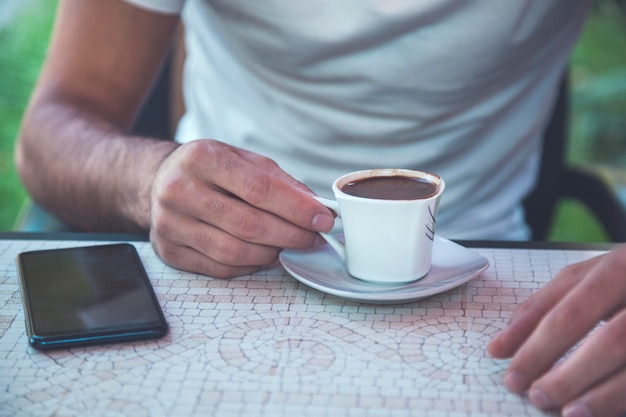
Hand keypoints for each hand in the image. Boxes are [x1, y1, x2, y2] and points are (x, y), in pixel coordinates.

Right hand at [149, 139, 334, 277]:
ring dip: (272, 253)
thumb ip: (279, 181)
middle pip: (249, 224)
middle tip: (312, 237)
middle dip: (290, 235)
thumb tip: (315, 207)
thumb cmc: (209, 170)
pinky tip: (262, 254)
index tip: (322, 219)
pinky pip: (220, 268)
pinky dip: (249, 265)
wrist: (158, 180)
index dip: (296, 208)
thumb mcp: (243, 160)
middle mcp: (179, 190)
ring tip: (287, 245)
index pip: (259, 189)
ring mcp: (170, 223)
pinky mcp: (168, 250)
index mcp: (202, 158)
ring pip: (235, 251)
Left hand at [488, 244, 625, 416]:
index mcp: (620, 267)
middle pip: (609, 342)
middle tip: (537, 397)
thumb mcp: (587, 276)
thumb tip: (501, 346)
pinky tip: (602, 412)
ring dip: (601, 396)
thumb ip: (543, 305)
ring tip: (568, 413)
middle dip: (568, 375)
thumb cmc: (624, 279)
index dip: (538, 347)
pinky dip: (624, 398)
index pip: (570, 312)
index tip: (512, 375)